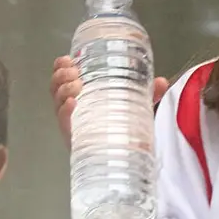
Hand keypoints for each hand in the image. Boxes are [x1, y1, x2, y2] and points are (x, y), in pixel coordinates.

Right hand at [51, 56, 168, 149]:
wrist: (124, 160)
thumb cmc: (123, 130)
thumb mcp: (135, 107)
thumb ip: (148, 95)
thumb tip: (161, 82)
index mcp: (81, 97)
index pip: (62, 79)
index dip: (60, 67)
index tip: (67, 59)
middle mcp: (72, 109)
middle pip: (56, 88)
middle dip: (62, 76)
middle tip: (76, 73)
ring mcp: (72, 123)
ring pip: (58, 102)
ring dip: (64, 89)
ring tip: (77, 86)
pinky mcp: (74, 137)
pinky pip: (64, 122)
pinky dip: (65, 111)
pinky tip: (72, 103)